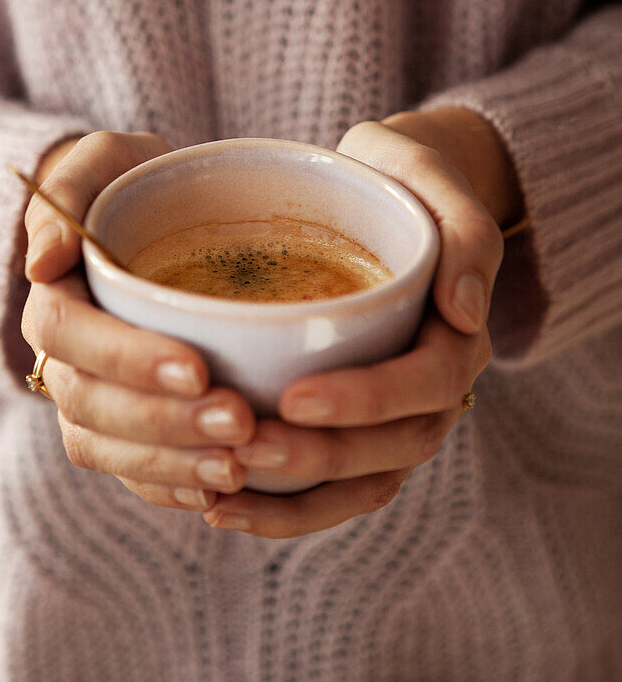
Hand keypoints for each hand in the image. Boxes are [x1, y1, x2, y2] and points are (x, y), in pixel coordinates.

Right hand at [21, 131, 255, 511]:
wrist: (159, 213)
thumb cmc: (137, 180)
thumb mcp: (106, 158)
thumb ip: (70, 185)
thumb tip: (41, 263)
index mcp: (56, 293)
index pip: (70, 334)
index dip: (126, 357)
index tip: (198, 365)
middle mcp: (64, 356)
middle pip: (90, 404)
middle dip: (164, 421)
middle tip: (241, 421)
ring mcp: (91, 398)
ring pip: (108, 449)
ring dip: (172, 464)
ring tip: (241, 465)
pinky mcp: (125, 430)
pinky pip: (131, 474)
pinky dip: (171, 487)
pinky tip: (221, 489)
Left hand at [199, 110, 511, 537]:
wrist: (378, 194)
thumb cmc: (395, 178)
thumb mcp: (428, 173)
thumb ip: (462, 230)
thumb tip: (464, 311)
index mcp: (458, 331)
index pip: (431, 382)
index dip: (369, 398)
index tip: (295, 395)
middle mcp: (434, 388)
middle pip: (396, 447)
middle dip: (320, 455)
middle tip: (244, 445)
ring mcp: (396, 416)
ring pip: (362, 483)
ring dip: (294, 497)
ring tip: (220, 497)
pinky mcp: (355, 430)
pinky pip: (332, 489)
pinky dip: (281, 508)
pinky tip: (216, 507)